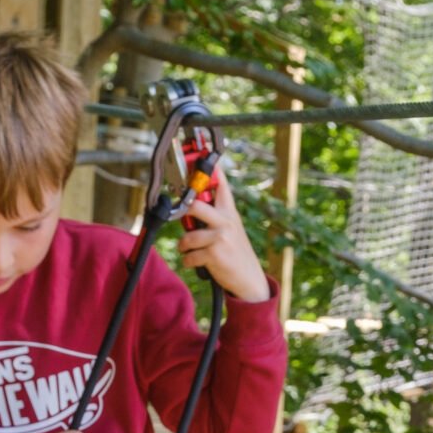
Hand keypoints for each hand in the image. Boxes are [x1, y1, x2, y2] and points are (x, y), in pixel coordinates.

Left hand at [174, 163, 271, 304]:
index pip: (220, 184)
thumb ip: (214, 215)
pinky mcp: (215, 254)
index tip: (200, 151)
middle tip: (182, 216)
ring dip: (184, 247)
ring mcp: (221, 237)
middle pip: (194, 205)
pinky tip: (199, 263)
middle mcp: (226, 221)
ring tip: (191, 251)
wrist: (250, 280)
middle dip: (183, 211)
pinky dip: (190, 262)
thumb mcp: (230, 229)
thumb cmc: (235, 253)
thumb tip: (190, 204)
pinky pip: (189, 256)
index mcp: (229, 212)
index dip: (209, 168)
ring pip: (187, 236)